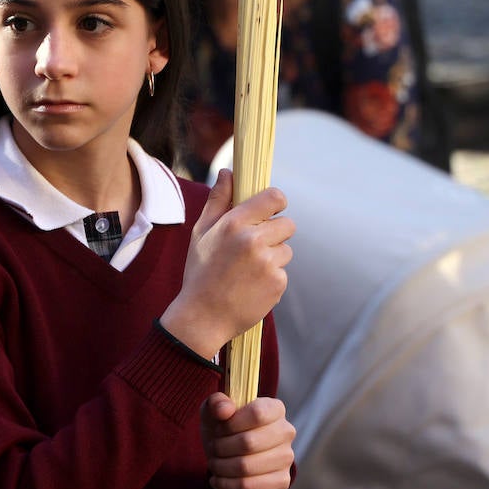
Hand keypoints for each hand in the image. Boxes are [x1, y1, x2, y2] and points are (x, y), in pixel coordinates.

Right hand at [160, 169, 294, 359]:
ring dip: (273, 257)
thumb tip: (228, 172)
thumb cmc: (200, 272)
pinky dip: (271, 278)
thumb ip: (218, 200)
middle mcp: (253, 240)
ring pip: (286, 250)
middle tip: (253, 247)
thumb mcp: (202, 233)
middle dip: (275, 233)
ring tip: (248, 271)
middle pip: (287, 224)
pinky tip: (251, 286)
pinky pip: (283, 272)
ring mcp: (268, 263)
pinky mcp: (278, 283)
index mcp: (234, 223)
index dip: (277, 202)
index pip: (274, 198)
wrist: (203, 316)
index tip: (272, 210)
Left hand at [201, 393, 294, 488]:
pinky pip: (249, 486)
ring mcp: (287, 458)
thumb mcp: (214, 410)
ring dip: (221, 467)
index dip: (231, 424)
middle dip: (221, 448)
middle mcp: (286, 431)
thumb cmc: (224, 428)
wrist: (230, 458)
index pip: (257, 413)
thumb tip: (225, 410)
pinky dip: (227, 485)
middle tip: (213, 449)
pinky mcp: (282, 482)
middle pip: (248, 442)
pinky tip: (218, 480)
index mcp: (274, 408)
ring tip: (214, 464)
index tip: (218, 429)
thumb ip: (216, 403)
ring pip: (246, 466)